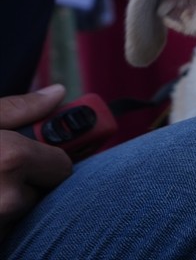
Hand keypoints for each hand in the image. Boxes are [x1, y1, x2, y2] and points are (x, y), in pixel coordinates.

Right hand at [1, 86, 72, 227]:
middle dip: (30, 179)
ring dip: (11, 198)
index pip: (63, 165)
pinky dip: (0, 216)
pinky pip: (8, 227)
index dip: (50, 157)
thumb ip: (19, 108)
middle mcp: (9, 198)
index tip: (47, 154)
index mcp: (11, 160)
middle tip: (2, 167)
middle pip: (45, 190)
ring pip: (23, 209)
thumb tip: (56, 94)